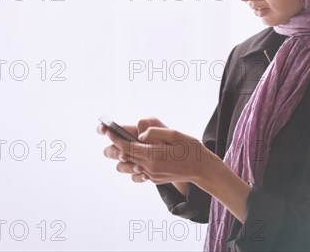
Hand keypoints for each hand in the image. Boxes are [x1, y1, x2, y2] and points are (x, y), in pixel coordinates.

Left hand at [102, 125, 221, 185]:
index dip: (115, 138)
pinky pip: (139, 171)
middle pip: (125, 157)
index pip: (127, 147)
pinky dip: (135, 163)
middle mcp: (150, 167)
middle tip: (109, 135)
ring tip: (124, 146)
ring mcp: (152, 175)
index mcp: (154, 155)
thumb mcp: (175, 134)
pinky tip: (139, 156)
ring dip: (125, 156)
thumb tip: (140, 136)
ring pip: (129, 166)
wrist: (202, 169)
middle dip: (115, 146)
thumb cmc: (191, 148)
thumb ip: (155, 132)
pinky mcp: (154, 179)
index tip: (107, 130)